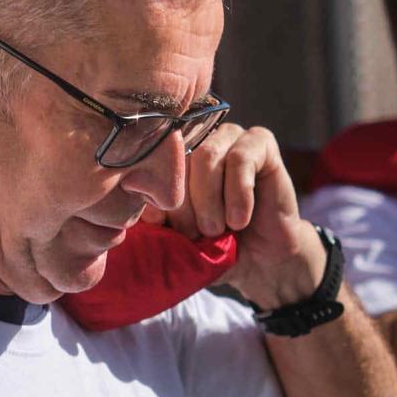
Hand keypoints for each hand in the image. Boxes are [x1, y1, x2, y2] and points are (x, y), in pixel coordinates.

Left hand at [160, 123, 325, 310]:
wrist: (261, 260)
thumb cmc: (212, 246)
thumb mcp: (175, 237)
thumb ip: (155, 219)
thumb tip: (135, 207)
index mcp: (170, 155)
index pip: (149, 159)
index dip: (152, 194)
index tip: (160, 225)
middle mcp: (196, 138)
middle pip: (177, 159)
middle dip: (182, 204)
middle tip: (193, 235)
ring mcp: (228, 135)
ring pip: (206, 157)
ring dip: (208, 200)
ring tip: (215, 230)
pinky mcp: (260, 142)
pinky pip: (241, 160)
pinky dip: (238, 195)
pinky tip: (239, 220)